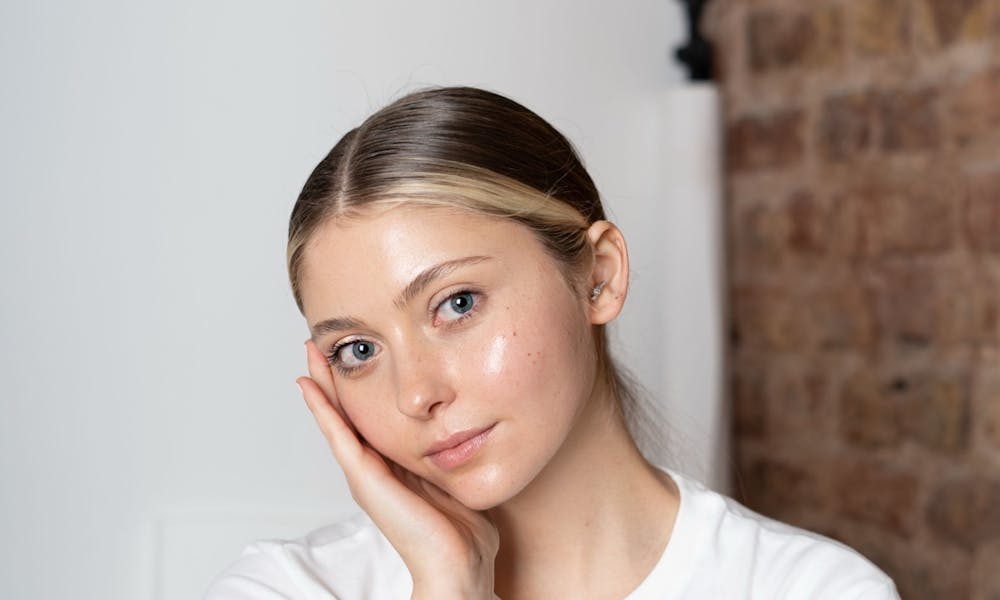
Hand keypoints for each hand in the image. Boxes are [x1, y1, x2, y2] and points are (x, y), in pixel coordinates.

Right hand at [298, 340, 500, 599]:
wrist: (457, 564)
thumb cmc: (462, 532)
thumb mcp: (453, 476)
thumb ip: (450, 455)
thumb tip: (464, 432)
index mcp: (393, 466)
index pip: (367, 417)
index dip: (355, 387)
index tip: (349, 356)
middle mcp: (373, 468)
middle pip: (345, 413)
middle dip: (332, 378)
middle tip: (317, 344)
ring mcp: (365, 474)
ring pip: (336, 418)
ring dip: (321, 384)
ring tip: (309, 353)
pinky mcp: (365, 479)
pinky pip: (339, 436)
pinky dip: (323, 410)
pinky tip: (309, 386)